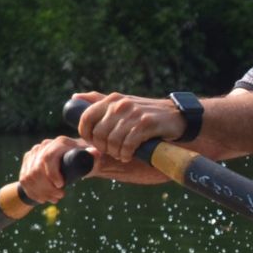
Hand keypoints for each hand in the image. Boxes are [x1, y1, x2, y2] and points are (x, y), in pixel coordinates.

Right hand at [18, 136, 94, 203]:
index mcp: (60, 143)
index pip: (48, 157)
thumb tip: (95, 153)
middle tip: (60, 196)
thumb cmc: (86, 159)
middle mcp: (44, 146)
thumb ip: (94, 156)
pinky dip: (33, 192)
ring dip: (40, 191)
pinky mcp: (28, 161)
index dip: (52, 173)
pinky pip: (24, 179)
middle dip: (47, 187)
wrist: (76, 158)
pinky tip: (42, 199)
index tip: (61, 186)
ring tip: (54, 199)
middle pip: (37, 169)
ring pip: (29, 176)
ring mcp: (34, 153)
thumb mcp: (92, 159)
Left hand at [69, 89, 183, 164]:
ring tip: (122, 155)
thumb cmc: (147, 113)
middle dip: (103, 147)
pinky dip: (126, 153)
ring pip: (113, 140)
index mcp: (111, 99)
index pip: (86, 118)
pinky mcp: (147, 124)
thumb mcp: (123, 103)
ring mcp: (133, 113)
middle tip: (111, 152)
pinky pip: (128, 144)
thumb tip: (75, 97)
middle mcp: (120, 104)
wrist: (177, 116)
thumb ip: (100, 101)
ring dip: (116, 152)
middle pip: (99, 133)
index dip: (87, 134)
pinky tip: (129, 155)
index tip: (95, 143)